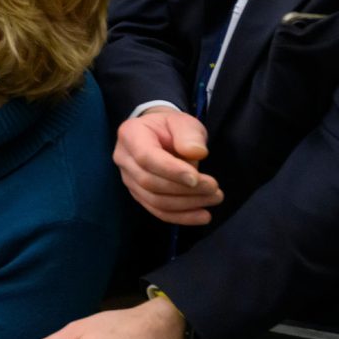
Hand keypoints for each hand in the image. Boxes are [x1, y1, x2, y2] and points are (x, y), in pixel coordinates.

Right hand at [112, 107, 218, 224]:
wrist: (158, 135)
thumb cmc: (171, 127)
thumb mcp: (183, 122)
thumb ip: (189, 134)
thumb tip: (197, 153)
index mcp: (130, 134)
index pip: (146, 157)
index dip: (170, 170)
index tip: (196, 178)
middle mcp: (124, 159)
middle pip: (149, 182)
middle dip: (184, 189)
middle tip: (214, 189)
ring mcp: (128, 179)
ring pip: (154, 200)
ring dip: (187, 204)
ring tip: (214, 199)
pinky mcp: (138, 194)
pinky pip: (157, 210)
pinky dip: (181, 216)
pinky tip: (203, 216)